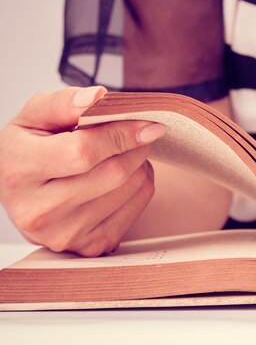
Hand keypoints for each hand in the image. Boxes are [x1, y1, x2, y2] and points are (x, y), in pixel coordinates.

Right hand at [0, 87, 165, 255]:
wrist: (22, 195)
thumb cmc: (30, 149)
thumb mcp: (32, 118)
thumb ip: (62, 103)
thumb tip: (98, 97)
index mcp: (19, 170)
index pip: (83, 151)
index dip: (121, 134)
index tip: (147, 122)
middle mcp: (39, 210)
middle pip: (113, 173)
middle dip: (136, 147)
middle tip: (140, 133)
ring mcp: (65, 234)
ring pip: (130, 189)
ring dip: (141, 165)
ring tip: (125, 154)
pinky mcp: (89, 247)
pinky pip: (137, 209)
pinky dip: (141, 186)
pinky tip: (124, 177)